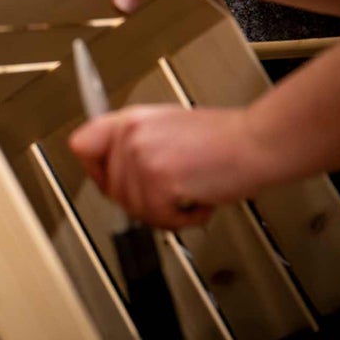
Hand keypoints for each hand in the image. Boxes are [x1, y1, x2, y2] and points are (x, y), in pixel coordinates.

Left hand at [68, 104, 269, 228]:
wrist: (258, 142)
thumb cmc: (224, 138)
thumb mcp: (166, 127)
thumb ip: (136, 144)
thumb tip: (117, 173)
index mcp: (129, 120)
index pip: (81, 146)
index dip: (95, 171)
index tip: (112, 181)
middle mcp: (130, 135)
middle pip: (110, 189)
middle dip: (142, 202)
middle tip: (171, 196)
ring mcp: (142, 157)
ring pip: (135, 209)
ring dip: (165, 213)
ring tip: (190, 196)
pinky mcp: (160, 180)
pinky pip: (159, 218)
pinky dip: (184, 220)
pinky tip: (200, 201)